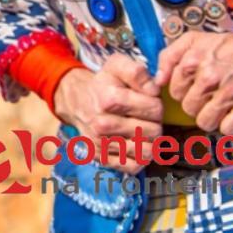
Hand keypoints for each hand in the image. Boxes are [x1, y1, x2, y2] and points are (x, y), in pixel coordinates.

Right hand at [52, 54, 163, 173]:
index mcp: (109, 100)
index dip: (156, 103)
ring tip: (141, 129)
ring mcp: (102, 144)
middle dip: (154, 122)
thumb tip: (155, 89)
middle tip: (143, 116)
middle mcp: (103, 124)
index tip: (146, 100)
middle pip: (154, 132)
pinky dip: (139, 157)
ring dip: (149, 141)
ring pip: (148, 152)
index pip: (155, 109)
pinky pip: (135, 166)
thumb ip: (138, 72)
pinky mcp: (102, 159)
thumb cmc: (103, 83)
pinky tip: (134, 143)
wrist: (76, 100)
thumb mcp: (117, 66)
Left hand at [156, 29, 232, 136]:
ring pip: (205, 122)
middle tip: (210, 97)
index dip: (183, 92)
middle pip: (188, 109)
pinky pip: (228, 130)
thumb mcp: (194, 40)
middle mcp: (209, 77)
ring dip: (212, 118)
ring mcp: (229, 92)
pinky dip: (231, 127)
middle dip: (197, 105)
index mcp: (192, 60)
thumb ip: (169, 56)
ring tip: (221, 106)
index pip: (174, 92)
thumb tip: (157, 80)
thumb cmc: (229, 46)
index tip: (194, 88)